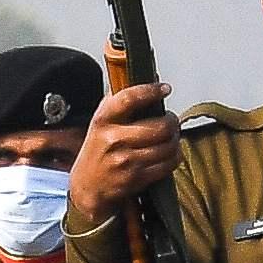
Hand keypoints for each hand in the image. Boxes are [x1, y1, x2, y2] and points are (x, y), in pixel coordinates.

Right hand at [65, 82, 177, 236]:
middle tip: (171, 121)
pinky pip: (167, 164)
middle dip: (172, 122)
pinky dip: (174, 157)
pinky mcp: (135, 178)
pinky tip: (170, 153)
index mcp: (103, 119)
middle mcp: (113, 139)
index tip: (164, 88)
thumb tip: (152, 75)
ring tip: (172, 137)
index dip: (150, 91)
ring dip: (175, 140)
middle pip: (159, 126)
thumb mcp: (102, 122)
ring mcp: (124, 160)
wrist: (87, 186)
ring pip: (166, 146)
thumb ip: (122, 101)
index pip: (128, 98)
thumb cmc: (99, 149)